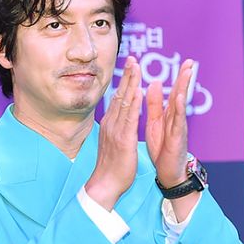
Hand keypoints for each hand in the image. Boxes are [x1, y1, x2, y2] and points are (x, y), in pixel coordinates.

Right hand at [85, 55, 141, 210]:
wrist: (104, 184)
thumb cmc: (110, 168)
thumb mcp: (112, 144)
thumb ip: (115, 130)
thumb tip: (116, 123)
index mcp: (110, 125)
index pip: (118, 99)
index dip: (124, 82)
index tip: (129, 67)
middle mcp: (112, 124)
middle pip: (120, 95)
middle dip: (127, 76)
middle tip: (132, 58)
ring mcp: (117, 131)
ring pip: (125, 102)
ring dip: (131, 83)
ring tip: (136, 67)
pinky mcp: (124, 139)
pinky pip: (130, 117)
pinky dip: (134, 102)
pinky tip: (138, 90)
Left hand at [145, 59, 193, 186]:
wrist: (167, 172)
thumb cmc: (162, 148)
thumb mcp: (156, 122)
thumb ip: (155, 104)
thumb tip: (155, 83)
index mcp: (169, 114)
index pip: (173, 91)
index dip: (178, 76)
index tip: (184, 61)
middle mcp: (175, 118)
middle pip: (180, 94)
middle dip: (185, 78)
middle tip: (190, 62)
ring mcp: (178, 127)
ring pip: (181, 105)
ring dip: (184, 88)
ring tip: (187, 73)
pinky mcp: (177, 138)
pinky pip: (177, 121)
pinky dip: (178, 109)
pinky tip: (179, 97)